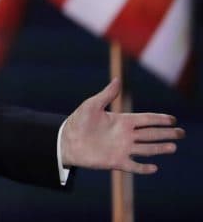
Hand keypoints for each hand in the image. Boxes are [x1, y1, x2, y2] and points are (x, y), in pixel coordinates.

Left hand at [61, 78, 183, 173]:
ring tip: (173, 147)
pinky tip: (154, 168)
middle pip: (151, 134)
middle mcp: (125, 135)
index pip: (146, 119)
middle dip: (166, 133)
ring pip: (146, 149)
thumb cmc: (78, 121)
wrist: (67, 141)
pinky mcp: (116, 161)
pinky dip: (144, 168)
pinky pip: (134, 166)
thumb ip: (107, 95)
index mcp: (122, 121)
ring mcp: (122, 149)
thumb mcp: (92, 105)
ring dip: (160, 149)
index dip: (159, 119)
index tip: (173, 119)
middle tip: (181, 133)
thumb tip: (117, 79)